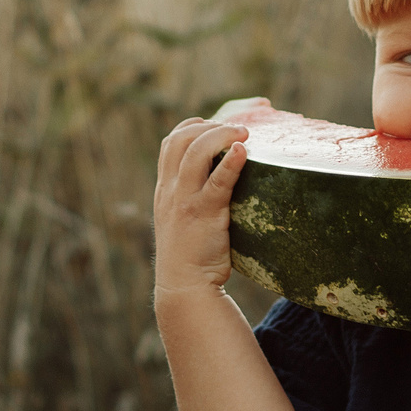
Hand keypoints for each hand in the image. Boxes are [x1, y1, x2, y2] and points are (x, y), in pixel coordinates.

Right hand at [153, 116, 250, 297]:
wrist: (184, 286)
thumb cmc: (191, 253)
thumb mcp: (182, 218)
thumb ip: (193, 196)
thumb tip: (222, 178)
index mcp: (166, 188)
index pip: (170, 142)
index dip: (192, 126)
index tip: (215, 124)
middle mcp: (171, 190)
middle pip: (181, 140)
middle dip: (208, 126)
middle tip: (236, 129)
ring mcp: (185, 201)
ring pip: (195, 153)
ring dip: (221, 135)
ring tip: (244, 133)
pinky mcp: (204, 215)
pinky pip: (217, 182)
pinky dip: (230, 163)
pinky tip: (243, 151)